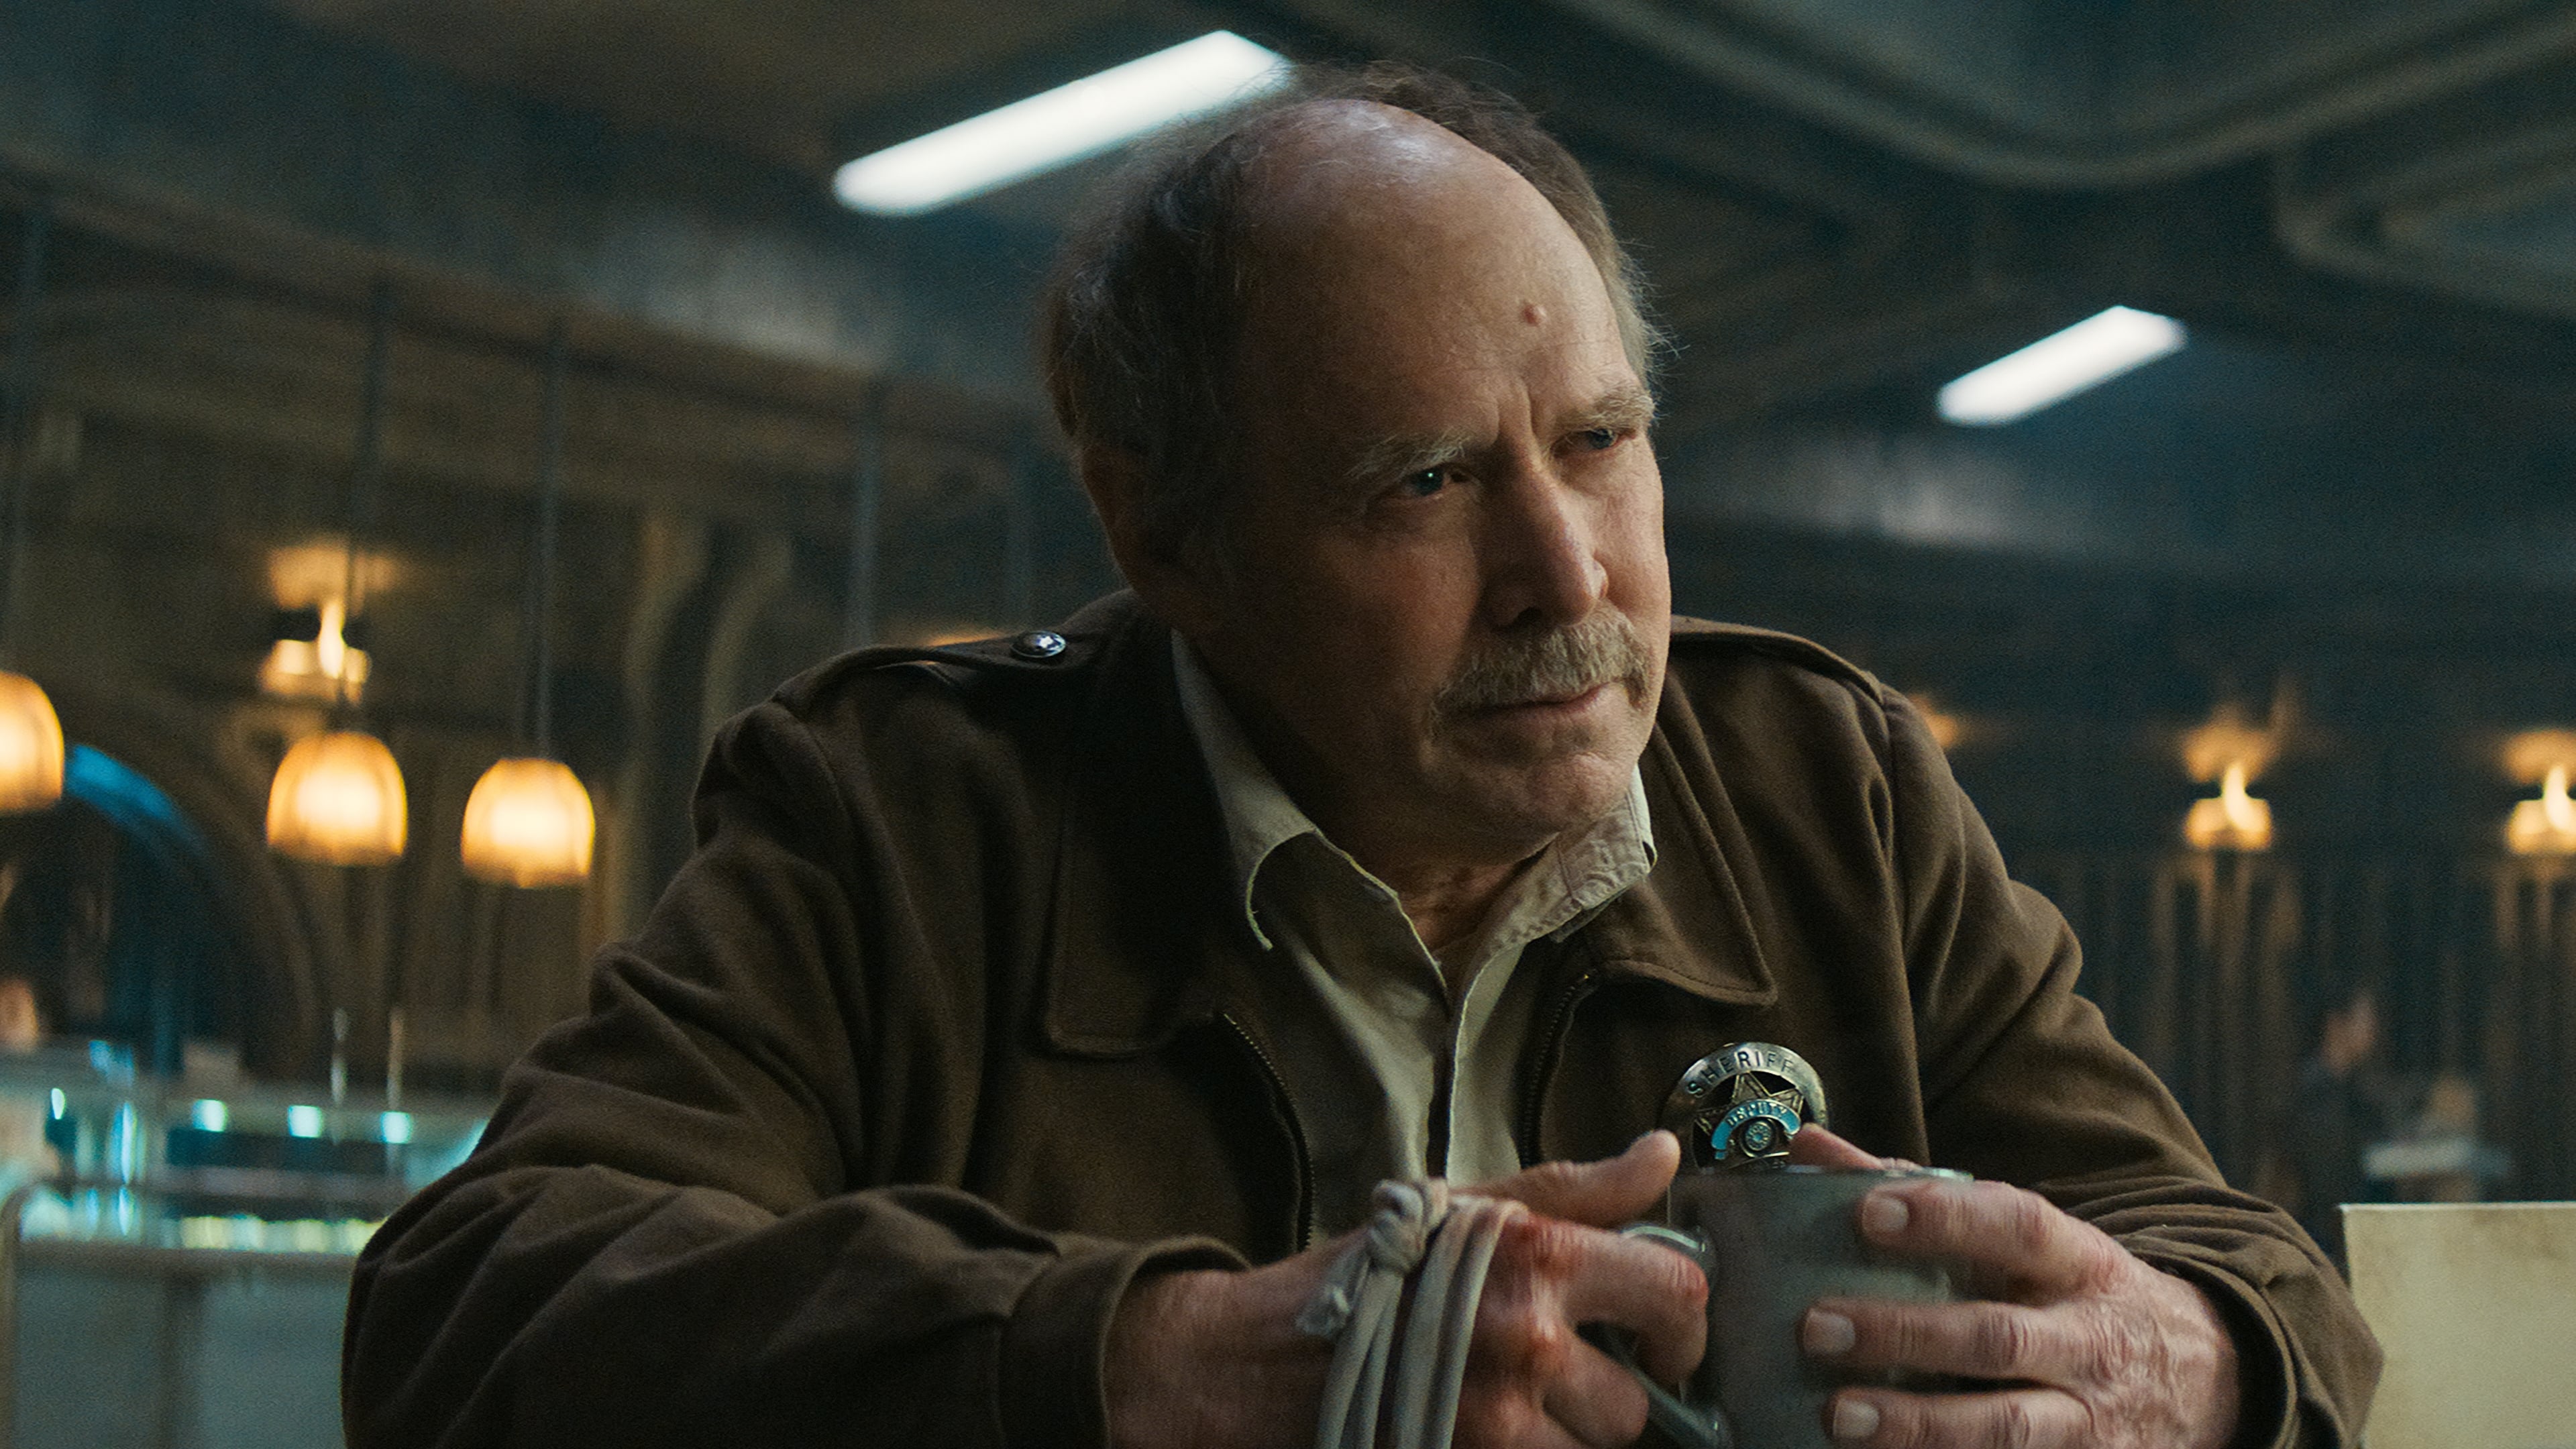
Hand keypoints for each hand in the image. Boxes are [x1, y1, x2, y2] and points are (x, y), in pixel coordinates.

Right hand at [1106, 1132, 1706, 1448]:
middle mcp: (1528, 1342)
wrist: (1256, 1358)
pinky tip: (1480, 1432)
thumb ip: (1574, 1190)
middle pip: (1635, 1405)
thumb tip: (1661, 1157)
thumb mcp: (1465, 1208)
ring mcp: (1499, 1424)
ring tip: (1501, 1407)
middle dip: (1602, 1398)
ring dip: (1560, 1441)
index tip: (1657, 1339)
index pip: (1674, 1292)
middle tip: (1551, 1379)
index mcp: (1536, 1259)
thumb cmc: (1361, 1277)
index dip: (1682, 1324)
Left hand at [1788, 1127, 2241, 1448]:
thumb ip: (1920, 1191)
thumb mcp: (2029, 1239)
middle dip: (1904, 1334)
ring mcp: (2089, 1420)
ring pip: (2003, 1426)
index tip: (1869, 1211)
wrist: (2206, 1378)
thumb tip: (1810, 1146)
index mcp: (2080, 1263)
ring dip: (1917, 1425)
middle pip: (1998, 1338)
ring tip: (1837, 1416)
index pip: (2020, 1226)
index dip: (1947, 1218)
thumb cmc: (2075, 1292)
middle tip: (1816, 1326)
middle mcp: (2089, 1342)